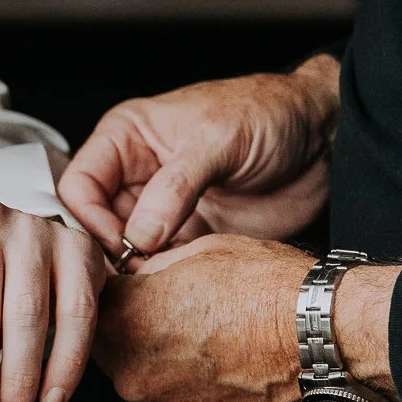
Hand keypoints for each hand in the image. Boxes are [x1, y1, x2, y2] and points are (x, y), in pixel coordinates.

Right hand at [59, 54, 340, 261]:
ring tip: (157, 284)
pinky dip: (163, 280)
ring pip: (124, 252)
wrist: (322, 139)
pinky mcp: (190, 237)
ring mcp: (162, 209)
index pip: (79, 185)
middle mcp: (136, 176)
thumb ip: (175, 186)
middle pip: (94, 225)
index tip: (118, 246)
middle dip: (108, 254)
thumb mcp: (218, 139)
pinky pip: (161, 266)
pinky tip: (178, 287)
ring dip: (136, 272)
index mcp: (127, 138)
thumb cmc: (267, 114)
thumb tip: (137, 236)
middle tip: (132, 277)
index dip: (88, 219)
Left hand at [96, 234, 397, 401]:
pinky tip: (225, 360)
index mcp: (126, 319)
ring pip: (148, 379)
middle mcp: (136, 372)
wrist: (325, 338)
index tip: (126, 283)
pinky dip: (193, 385)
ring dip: (163, 360)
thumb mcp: (200, 251)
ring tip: (208, 334)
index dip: (110, 290)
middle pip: (111, 348)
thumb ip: (152, 270)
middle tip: (170, 308)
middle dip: (131, 328)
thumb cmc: (268, 286)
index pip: (91, 303)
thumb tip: (138, 277)